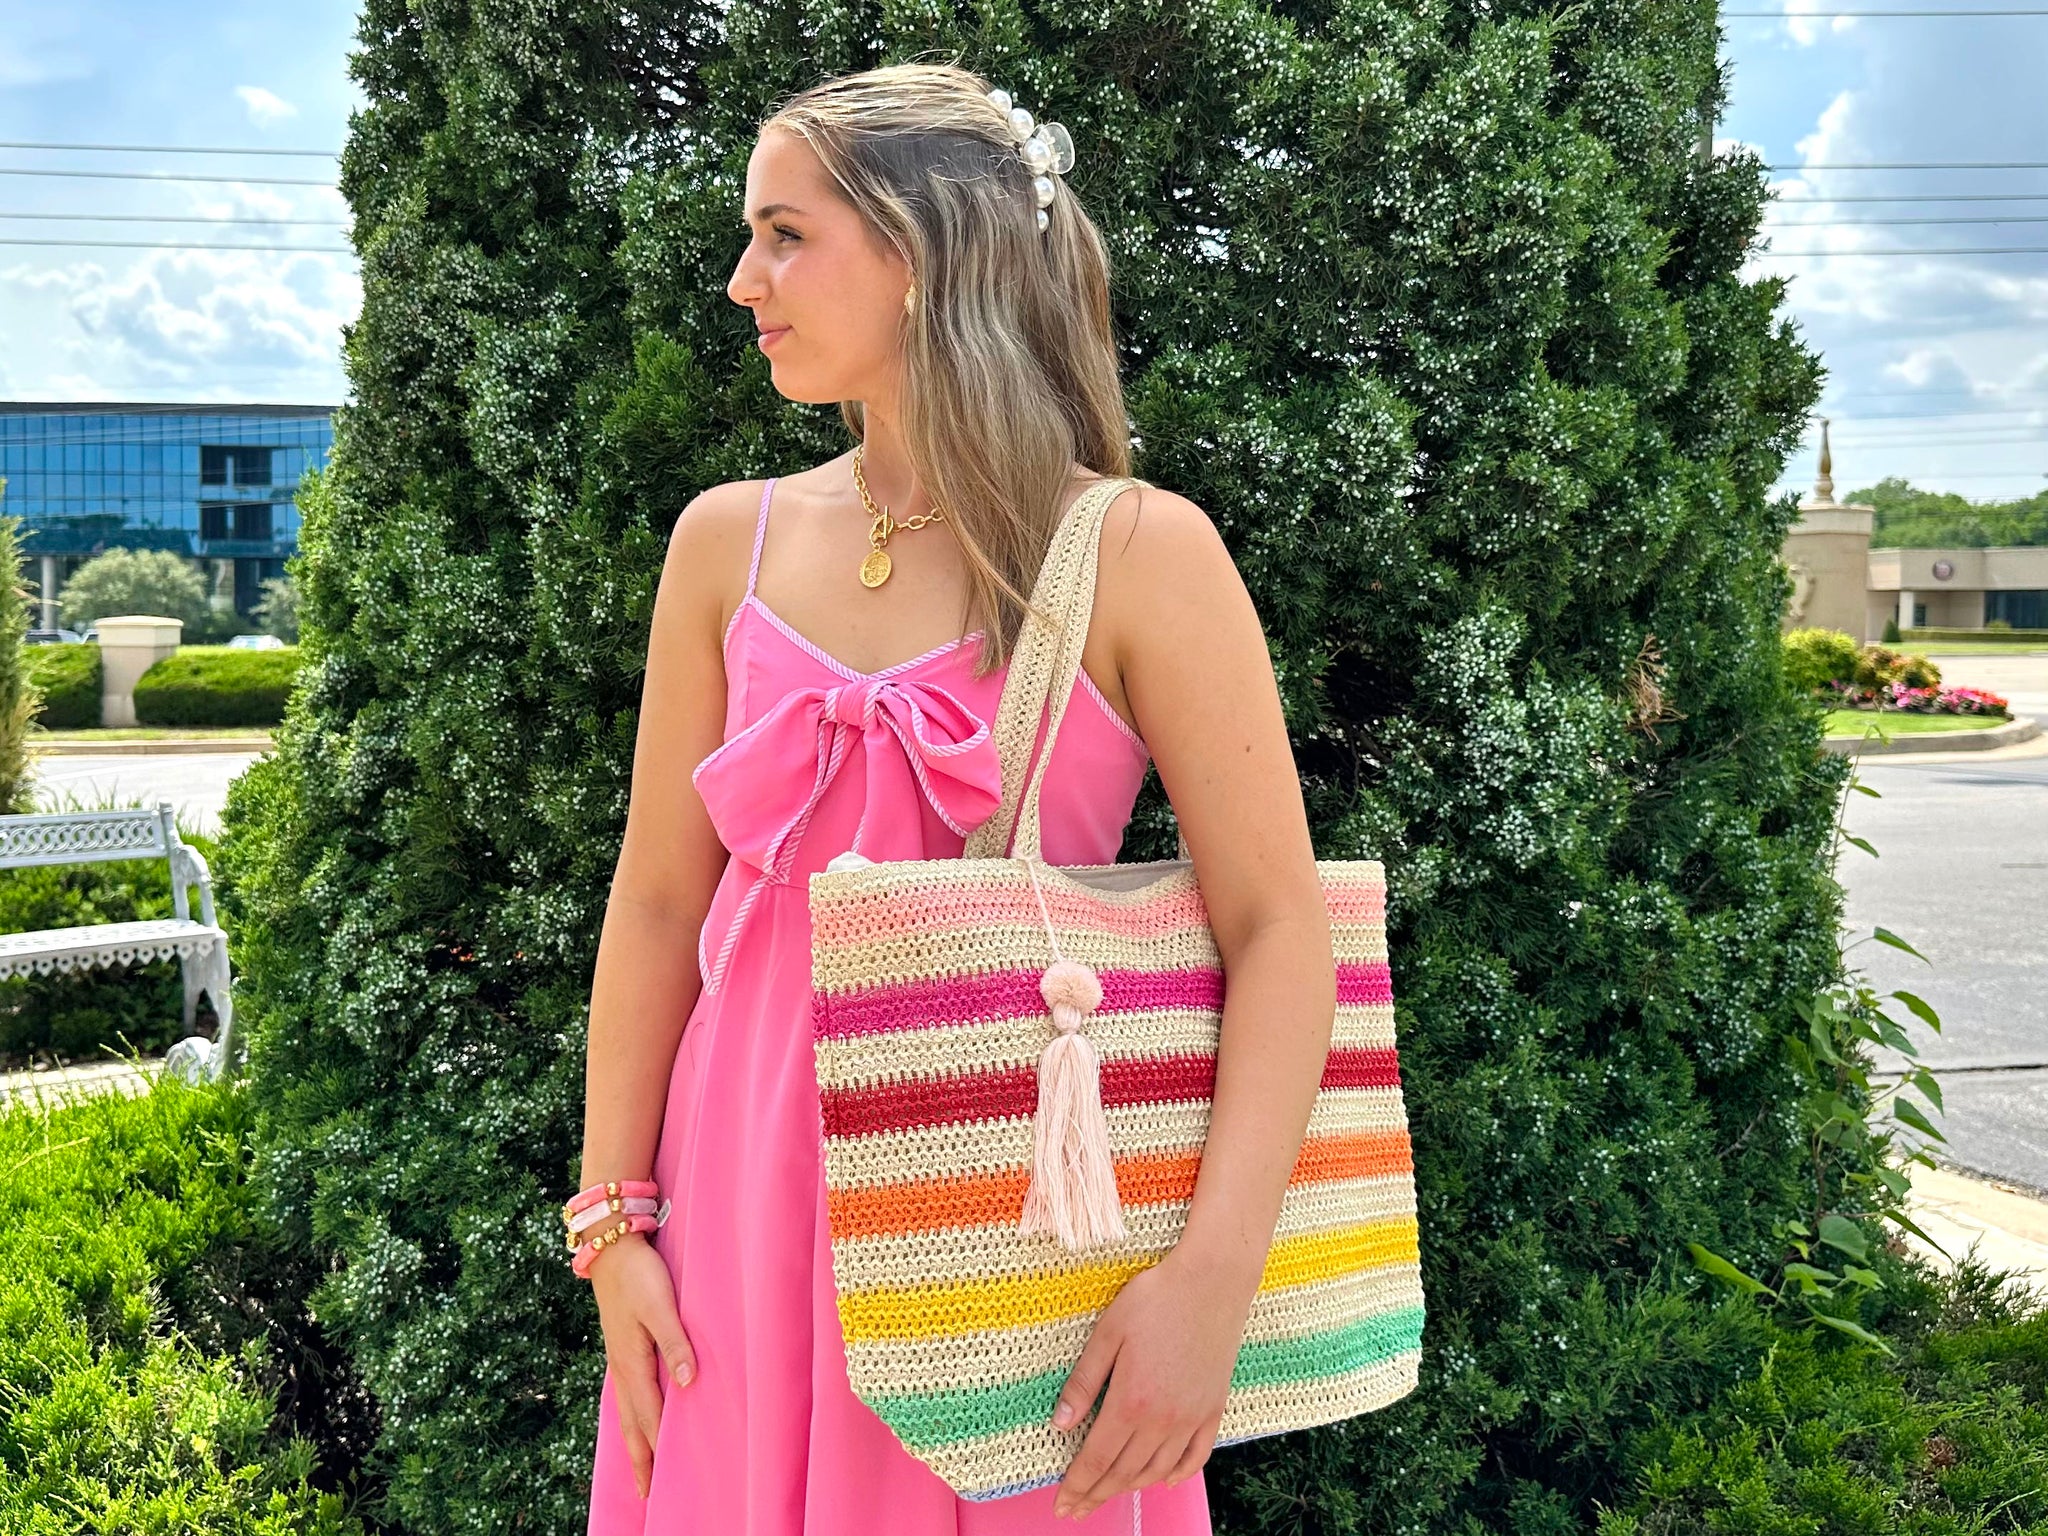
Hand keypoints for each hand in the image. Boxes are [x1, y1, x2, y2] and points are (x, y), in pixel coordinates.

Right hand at [589, 1232, 696, 1498]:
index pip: (649, 1418)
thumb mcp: (661, 1306)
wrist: (611, 1245)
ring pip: (627, 1411)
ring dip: (635, 1441)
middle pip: (633, 1424)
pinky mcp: (621, 1346)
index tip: (662, 1485)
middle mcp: (623, 1367)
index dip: (657, 1450)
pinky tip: (636, 1418)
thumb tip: (688, 1383)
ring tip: (640, 1469)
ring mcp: (619, 1358)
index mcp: (633, 1363)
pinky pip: (627, 1394)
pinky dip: (632, 1416)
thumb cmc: (639, 1274)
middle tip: (646, 1494)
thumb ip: (676, 1344)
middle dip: (641, 1459)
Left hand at [1049, 1243, 1254, 1519]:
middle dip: (1096, 1495)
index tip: (1061, 1504)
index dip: (1077, 1486)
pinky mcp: (1213, 1408)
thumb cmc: (1156, 1299)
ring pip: (1157, 1470)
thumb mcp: (1108, 1333)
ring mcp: (1192, 1417)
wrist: (1212, 1281)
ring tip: (1108, 1494)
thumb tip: (1060, 1424)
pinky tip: (1163, 1480)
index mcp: (1132, 1401)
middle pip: (1125, 1473)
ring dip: (1130, 1488)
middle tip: (1076, 1510)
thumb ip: (1084, 1382)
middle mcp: (1163, 1419)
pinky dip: (1177, 1474)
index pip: (1097, 1460)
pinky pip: (1195, 1456)